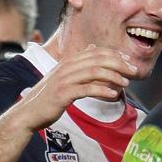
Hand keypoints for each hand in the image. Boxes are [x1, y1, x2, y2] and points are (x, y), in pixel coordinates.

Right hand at [15, 45, 137, 132]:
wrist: (28, 113)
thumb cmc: (48, 98)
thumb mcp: (63, 77)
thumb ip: (78, 64)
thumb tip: (92, 48)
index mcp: (68, 62)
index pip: (96, 52)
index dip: (114, 55)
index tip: (128, 62)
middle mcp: (66, 67)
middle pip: (98, 59)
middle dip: (119, 64)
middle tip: (133, 71)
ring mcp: (64, 80)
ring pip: (94, 72)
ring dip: (113, 77)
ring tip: (126, 83)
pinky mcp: (63, 94)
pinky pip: (87, 89)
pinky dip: (102, 90)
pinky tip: (113, 95)